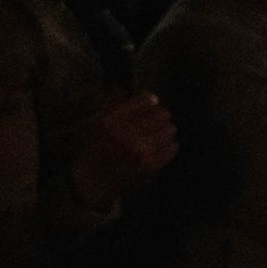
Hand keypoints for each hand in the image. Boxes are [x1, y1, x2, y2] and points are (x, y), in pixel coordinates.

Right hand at [72, 91, 177, 208]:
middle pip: (161, 114)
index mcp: (112, 122)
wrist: (94, 181)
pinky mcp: (152, 165)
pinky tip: (161, 145)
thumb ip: (110, 105)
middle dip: (159, 114)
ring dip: (165, 129)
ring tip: (158, 133)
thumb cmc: (94, 149)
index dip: (149, 99)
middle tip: (155, 118)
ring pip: (169, 130)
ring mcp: (142, 152)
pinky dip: (169, 145)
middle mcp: (128, 135)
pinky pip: (172, 148)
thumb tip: (120, 86)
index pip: (144, 100)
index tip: (149, 102)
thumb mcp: (96, 124)